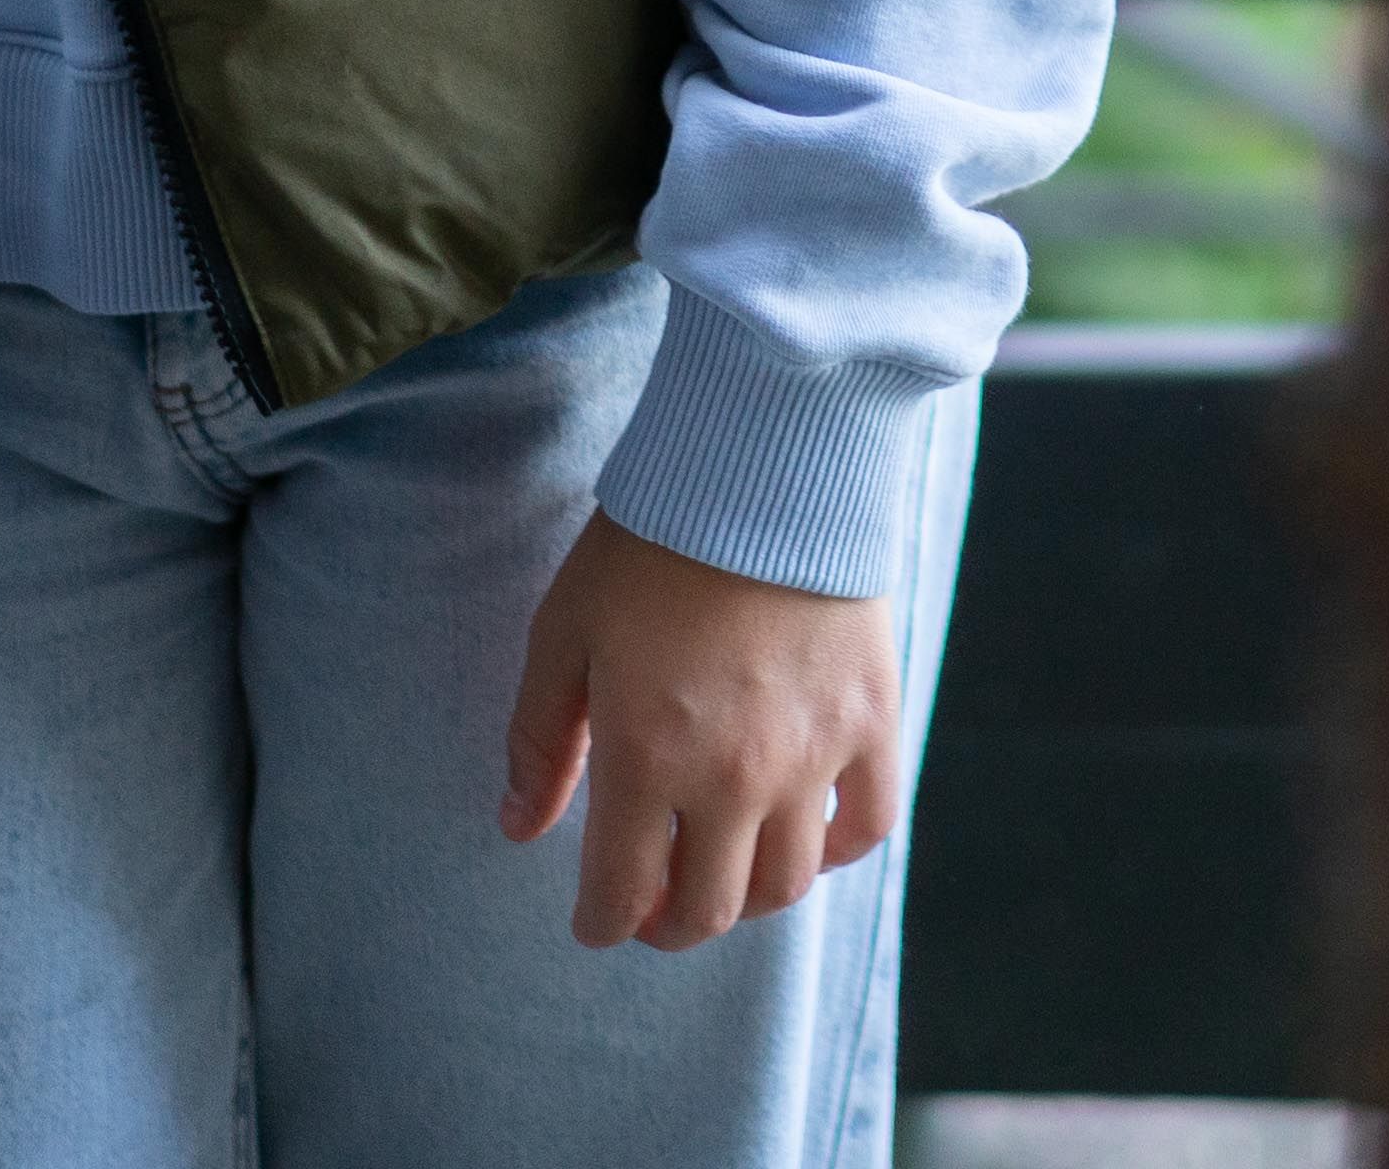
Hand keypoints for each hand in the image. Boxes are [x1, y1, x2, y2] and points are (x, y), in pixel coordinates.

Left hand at [496, 511, 904, 953]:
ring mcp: (812, 755)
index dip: (601, 923)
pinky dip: (836, 850)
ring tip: (722, 870)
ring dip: (745, 899)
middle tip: (654, 906)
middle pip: (708, 909)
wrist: (764, 463)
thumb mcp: (565, 633)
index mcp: (647, 756)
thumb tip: (517, 828)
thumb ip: (539, 740)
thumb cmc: (649, 542)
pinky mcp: (871, 722)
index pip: (622, 894)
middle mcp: (734, 775)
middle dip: (669, 925)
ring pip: (785, 885)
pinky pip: (867, 825)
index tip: (596, 920)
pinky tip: (805, 833)